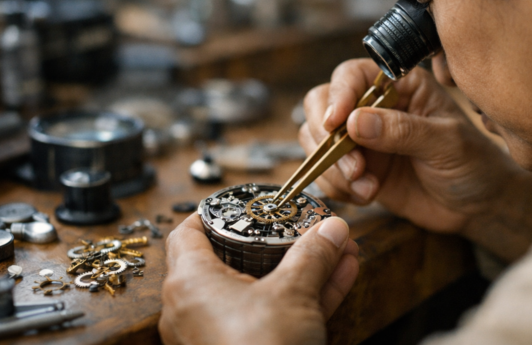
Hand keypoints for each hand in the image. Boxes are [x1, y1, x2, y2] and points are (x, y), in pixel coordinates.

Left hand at [159, 214, 358, 344]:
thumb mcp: (293, 294)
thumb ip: (313, 256)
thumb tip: (332, 228)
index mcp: (190, 285)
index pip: (189, 232)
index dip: (216, 211)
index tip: (246, 201)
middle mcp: (196, 310)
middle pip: (236, 259)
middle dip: (282, 240)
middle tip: (307, 225)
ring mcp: (220, 335)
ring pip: (264, 288)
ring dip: (303, 267)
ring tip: (338, 248)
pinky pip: (275, 315)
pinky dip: (304, 296)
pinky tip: (342, 275)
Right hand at [300, 59, 531, 258]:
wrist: (477, 206)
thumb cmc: (473, 163)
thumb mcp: (446, 142)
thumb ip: (404, 130)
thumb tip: (354, 123)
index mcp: (399, 84)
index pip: (351, 76)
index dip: (337, 96)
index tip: (336, 124)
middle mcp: (373, 106)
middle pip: (320, 104)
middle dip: (326, 137)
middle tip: (354, 166)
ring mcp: (361, 138)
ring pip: (316, 139)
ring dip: (332, 167)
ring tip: (366, 187)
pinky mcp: (356, 168)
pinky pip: (325, 172)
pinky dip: (337, 187)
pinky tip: (367, 195)